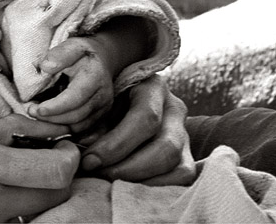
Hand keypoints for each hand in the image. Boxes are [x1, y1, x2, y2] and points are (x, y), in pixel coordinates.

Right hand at [0, 116, 79, 222]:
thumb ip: (9, 132)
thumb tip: (49, 128)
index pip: (55, 172)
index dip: (70, 156)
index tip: (65, 141)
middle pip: (55, 194)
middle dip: (61, 171)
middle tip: (52, 150)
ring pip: (39, 207)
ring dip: (42, 187)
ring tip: (23, 165)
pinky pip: (18, 218)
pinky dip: (22, 202)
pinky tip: (5, 185)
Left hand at [25, 37, 114, 131]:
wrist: (103, 59)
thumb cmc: (83, 53)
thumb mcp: (73, 45)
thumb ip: (60, 54)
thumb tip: (45, 66)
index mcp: (95, 77)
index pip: (75, 98)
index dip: (55, 107)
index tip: (37, 109)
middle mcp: (103, 95)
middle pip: (76, 115)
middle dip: (52, 117)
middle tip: (31, 111)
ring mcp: (103, 108)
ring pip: (79, 125)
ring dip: (57, 124)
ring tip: (38, 115)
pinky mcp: (101, 116)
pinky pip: (82, 128)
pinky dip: (65, 126)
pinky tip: (51, 119)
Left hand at [78, 75, 195, 184]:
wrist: (122, 98)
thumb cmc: (106, 100)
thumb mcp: (99, 103)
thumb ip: (93, 124)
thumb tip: (87, 154)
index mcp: (152, 87)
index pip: (145, 117)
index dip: (117, 144)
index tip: (90, 160)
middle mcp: (175, 110)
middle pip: (166, 147)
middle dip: (129, 168)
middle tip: (99, 174)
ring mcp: (184, 135)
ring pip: (179, 168)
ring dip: (143, 182)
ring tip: (112, 183)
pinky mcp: (188, 157)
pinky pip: (182, 179)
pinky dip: (157, 189)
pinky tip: (129, 187)